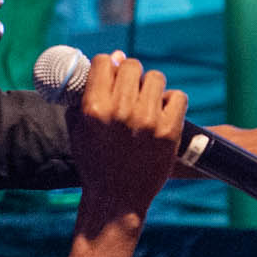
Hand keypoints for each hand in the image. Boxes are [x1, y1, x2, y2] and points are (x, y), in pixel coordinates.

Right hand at [65, 51, 184, 231]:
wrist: (117, 199)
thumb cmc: (94, 162)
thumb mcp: (78, 127)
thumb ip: (88, 92)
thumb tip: (114, 57)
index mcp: (94, 108)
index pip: (105, 61)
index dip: (108, 65)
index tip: (111, 75)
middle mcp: (121, 111)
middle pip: (132, 65)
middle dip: (130, 74)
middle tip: (131, 90)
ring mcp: (148, 121)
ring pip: (156, 78)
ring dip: (151, 88)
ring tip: (146, 104)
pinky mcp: (170, 130)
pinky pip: (178, 96)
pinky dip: (172, 102)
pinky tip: (162, 114)